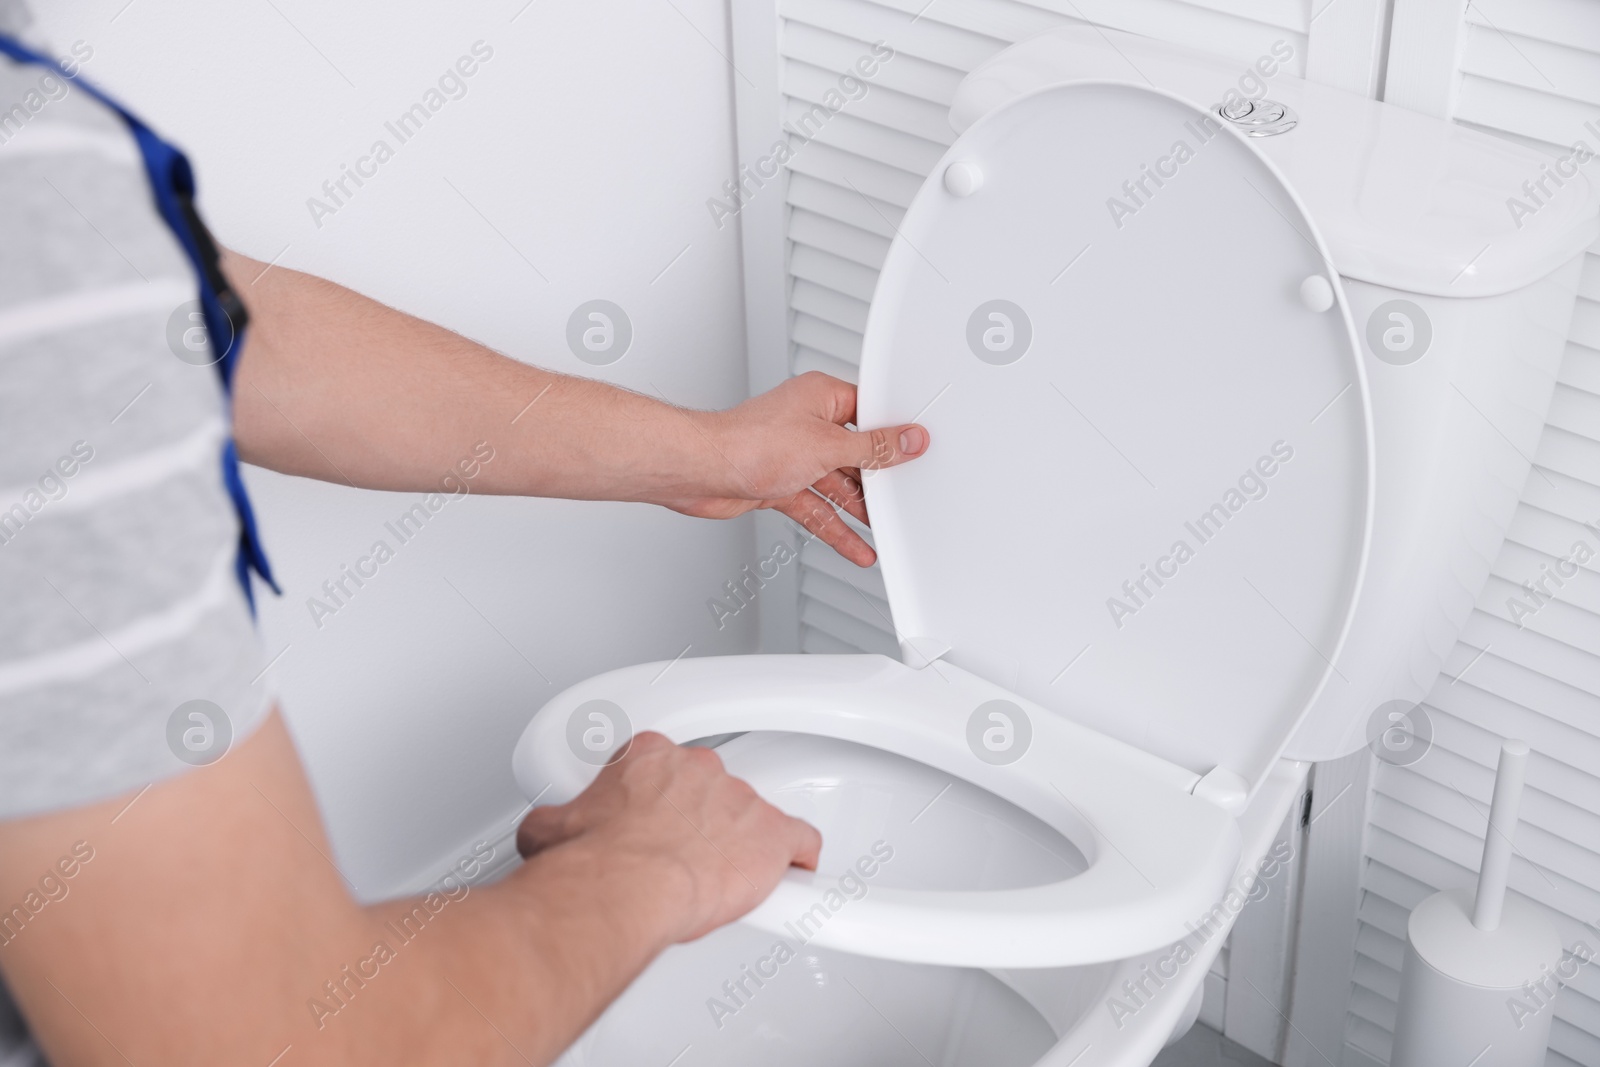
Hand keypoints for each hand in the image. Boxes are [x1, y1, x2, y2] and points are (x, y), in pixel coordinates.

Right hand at [515, 732, 821, 944]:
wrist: (624, 886)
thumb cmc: (593, 860)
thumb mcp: (551, 829)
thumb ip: (557, 821)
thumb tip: (545, 831)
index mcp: (649, 757)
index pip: (662, 766)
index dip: (657, 799)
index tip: (650, 820)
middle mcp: (698, 769)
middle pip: (708, 788)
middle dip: (696, 820)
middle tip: (678, 855)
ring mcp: (739, 799)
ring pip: (749, 815)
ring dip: (736, 842)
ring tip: (716, 877)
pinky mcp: (771, 835)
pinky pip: (800, 840)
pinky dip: (797, 857)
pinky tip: (791, 873)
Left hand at [663, 372, 928, 566]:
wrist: (702, 471)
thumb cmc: (749, 443)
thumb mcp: (828, 446)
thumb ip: (873, 448)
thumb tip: (908, 439)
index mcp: (822, 397)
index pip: (870, 413)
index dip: (894, 434)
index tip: (915, 452)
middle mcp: (808, 422)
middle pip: (855, 452)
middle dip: (876, 480)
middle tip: (902, 499)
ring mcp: (793, 454)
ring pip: (837, 484)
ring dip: (857, 509)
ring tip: (883, 530)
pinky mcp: (780, 482)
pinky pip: (817, 506)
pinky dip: (834, 527)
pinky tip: (854, 545)